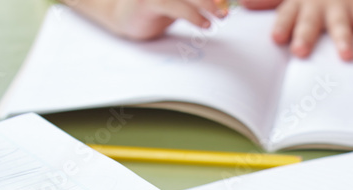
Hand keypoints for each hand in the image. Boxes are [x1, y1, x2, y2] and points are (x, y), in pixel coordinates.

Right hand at [66, 0, 226, 40]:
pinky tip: (205, 24)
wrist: (123, 16)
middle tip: (228, 8)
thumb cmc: (156, 6)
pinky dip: (193, 15)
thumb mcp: (182, 0)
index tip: (229, 1)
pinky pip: (174, 5)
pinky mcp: (148, 1)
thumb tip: (226, 5)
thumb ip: (200, 0)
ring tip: (221, 16)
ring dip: (208, 3)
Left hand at [242, 0, 352, 60]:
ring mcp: (342, 5)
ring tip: (345, 56)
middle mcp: (318, 4)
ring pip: (340, 24)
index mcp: (300, 1)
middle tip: (300, 51)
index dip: (283, 25)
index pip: (287, 13)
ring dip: (343, 39)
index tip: (277, 39)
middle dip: (305, 34)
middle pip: (310, 20)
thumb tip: (243, 5)